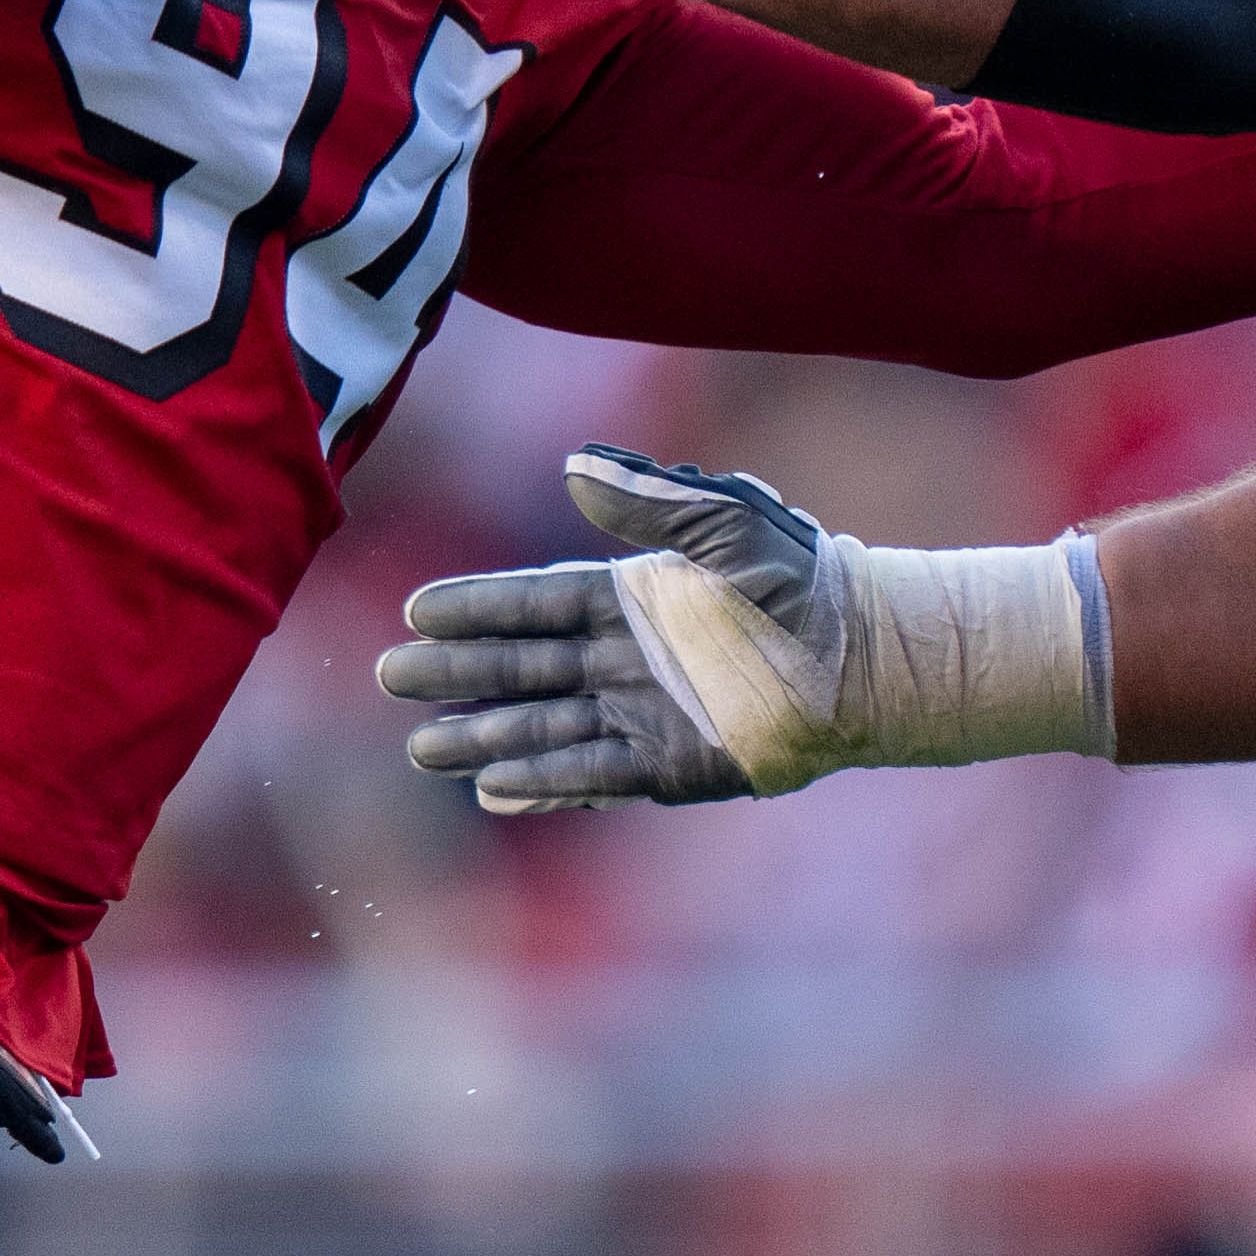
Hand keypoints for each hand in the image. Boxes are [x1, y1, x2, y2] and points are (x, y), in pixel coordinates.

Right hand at [377, 447, 822, 811]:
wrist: (865, 655)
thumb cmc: (801, 579)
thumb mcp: (723, 524)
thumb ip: (647, 502)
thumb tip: (570, 466)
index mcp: (634, 596)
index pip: (536, 602)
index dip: (478, 606)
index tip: (417, 609)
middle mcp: (627, 658)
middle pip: (524, 667)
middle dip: (458, 673)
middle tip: (391, 678)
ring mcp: (644, 714)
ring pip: (544, 727)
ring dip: (484, 737)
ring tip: (422, 746)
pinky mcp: (670, 765)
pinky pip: (591, 775)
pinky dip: (543, 785)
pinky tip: (493, 790)